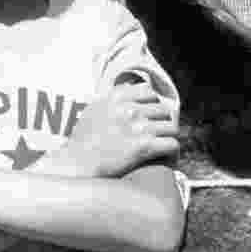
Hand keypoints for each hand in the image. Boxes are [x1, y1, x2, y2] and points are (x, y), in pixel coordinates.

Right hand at [50, 83, 178, 177]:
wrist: (78, 164)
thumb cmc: (83, 140)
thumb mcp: (94, 110)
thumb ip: (112, 97)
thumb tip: (129, 87)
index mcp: (117, 98)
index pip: (148, 91)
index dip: (152, 102)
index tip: (150, 113)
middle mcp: (129, 109)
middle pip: (162, 109)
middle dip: (162, 120)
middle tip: (159, 132)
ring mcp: (138, 127)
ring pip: (171, 127)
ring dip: (169, 136)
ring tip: (165, 143)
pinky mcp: (144, 147)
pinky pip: (172, 144)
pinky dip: (172, 150)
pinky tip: (168, 154)